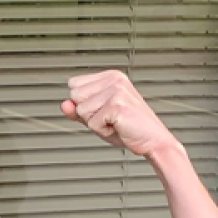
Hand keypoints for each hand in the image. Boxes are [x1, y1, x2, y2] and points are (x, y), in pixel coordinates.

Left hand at [61, 70, 179, 157]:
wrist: (153, 141)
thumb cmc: (128, 128)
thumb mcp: (97, 117)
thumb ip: (78, 110)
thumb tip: (64, 105)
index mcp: (110, 76)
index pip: (74, 85)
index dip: (84, 103)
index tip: (105, 110)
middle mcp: (114, 79)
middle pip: (75, 96)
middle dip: (88, 114)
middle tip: (110, 118)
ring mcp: (117, 91)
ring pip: (82, 110)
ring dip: (95, 123)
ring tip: (115, 123)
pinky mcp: (117, 106)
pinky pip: (92, 123)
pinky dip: (102, 131)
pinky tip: (119, 127)